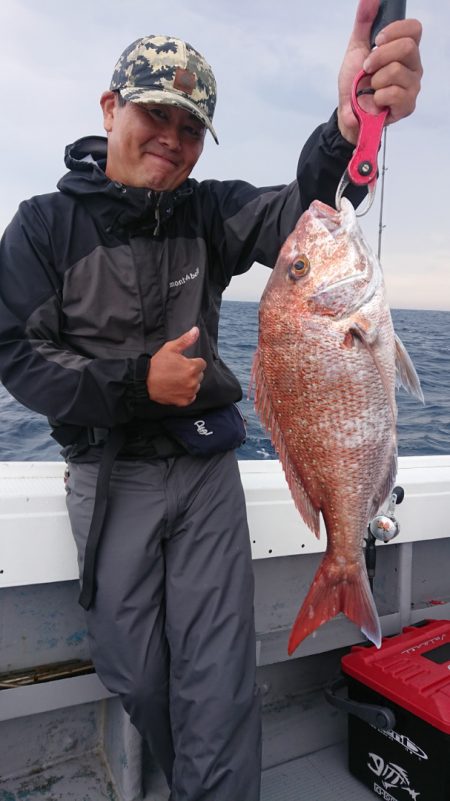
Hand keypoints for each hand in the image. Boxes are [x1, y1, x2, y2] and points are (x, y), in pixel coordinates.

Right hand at [146, 326, 206, 405]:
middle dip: (191, 372)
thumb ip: (186, 340)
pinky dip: (186, 393)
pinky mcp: (184, 401)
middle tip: (177, 371)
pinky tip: (176, 388)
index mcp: (192, 367)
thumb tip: (196, 330)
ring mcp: (189, 392)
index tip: (182, 363)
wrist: (145, 381)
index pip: (201, 363)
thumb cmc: (157, 364)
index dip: (192, 362)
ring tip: (176, 380)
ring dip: (189, 383)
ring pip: (196, 386)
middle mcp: (193, 381)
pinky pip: (191, 397)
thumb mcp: (171, 348)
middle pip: (199, 375)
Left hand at [337, 0, 422, 143]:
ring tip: (370, 88)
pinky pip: (395, 94)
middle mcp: (414, 67)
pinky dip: (377, 97)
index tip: (377, 40)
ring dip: (375, 80)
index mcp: (405, 50)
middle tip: (367, 68)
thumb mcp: (356, 48)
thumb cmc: (355, 82)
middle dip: (379, 57)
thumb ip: (364, 22)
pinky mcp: (407, 106)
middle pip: (407, 47)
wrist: (347, 111)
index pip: (414, 29)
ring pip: (397, 71)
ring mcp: (412, 86)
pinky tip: (375, 101)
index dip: (395, 31)